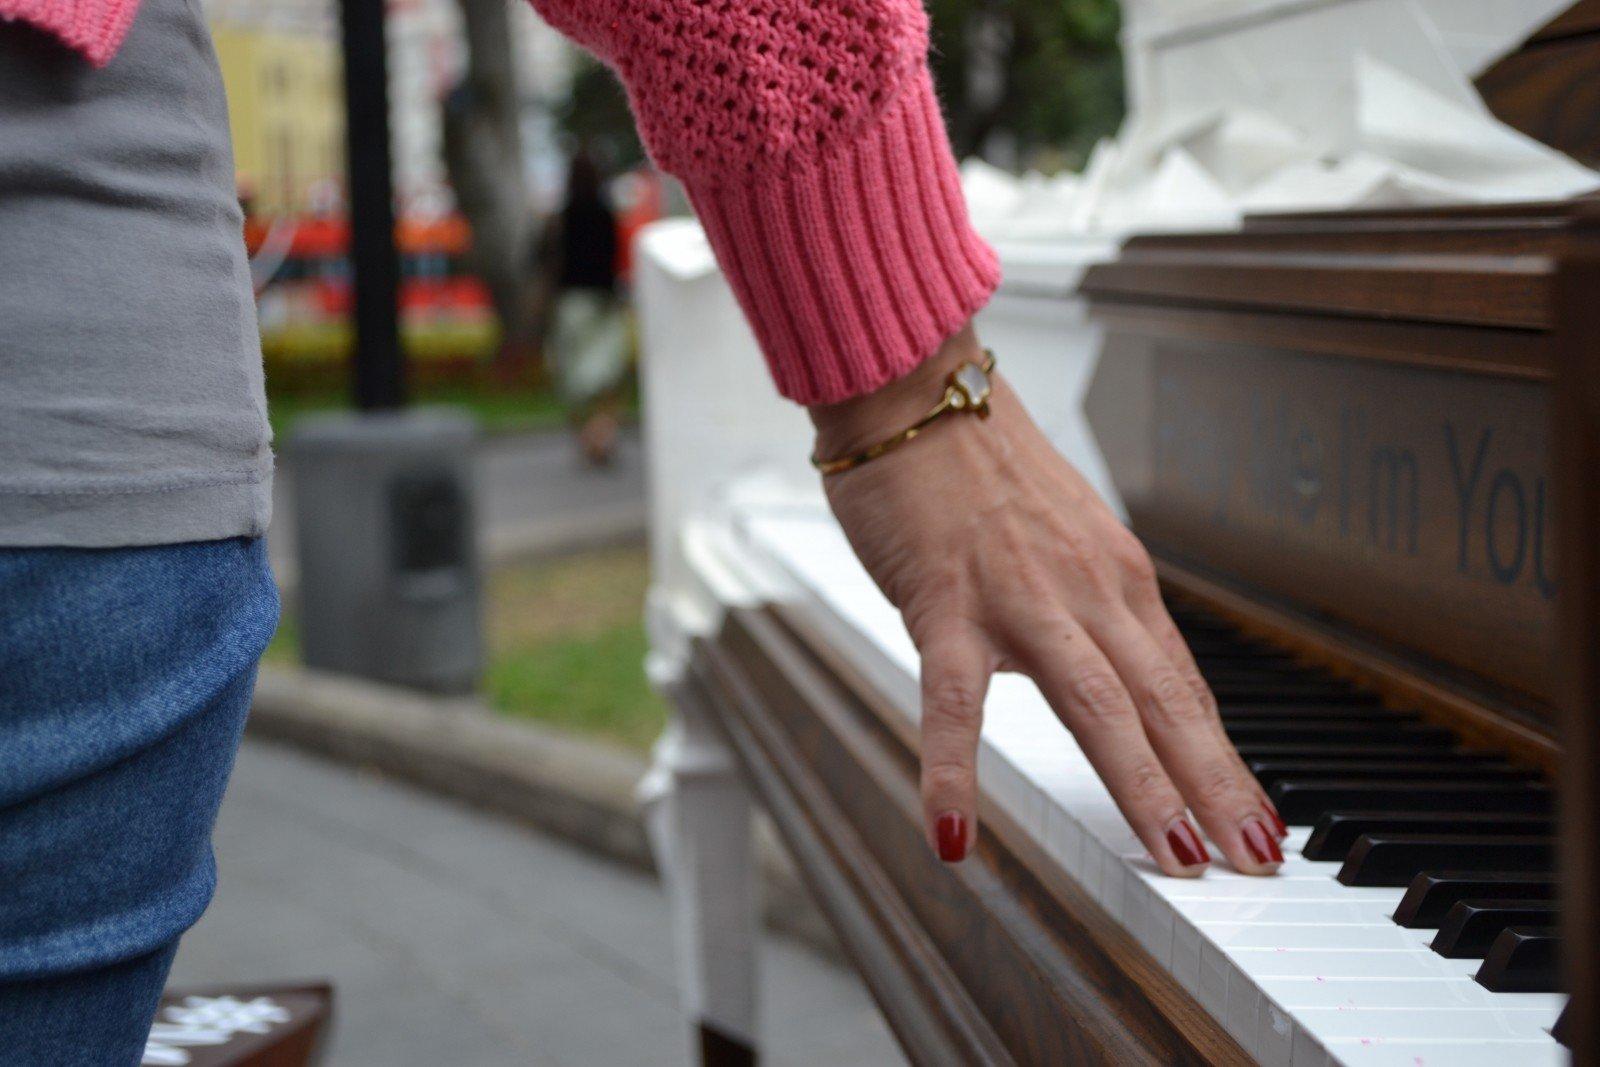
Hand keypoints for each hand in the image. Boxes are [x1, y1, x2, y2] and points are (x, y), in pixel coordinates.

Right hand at [809, 325, 1285, 876]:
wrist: (914, 392)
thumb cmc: (977, 465)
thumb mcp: (1061, 535)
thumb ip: (1087, 603)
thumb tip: (1113, 666)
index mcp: (1115, 575)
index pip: (1182, 684)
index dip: (1222, 757)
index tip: (1255, 815)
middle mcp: (1086, 589)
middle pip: (1164, 702)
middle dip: (1215, 786)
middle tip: (1255, 857)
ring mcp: (1018, 598)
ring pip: (1095, 704)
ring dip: (1143, 786)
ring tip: (1178, 857)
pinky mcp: (944, 602)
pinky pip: (953, 700)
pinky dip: (953, 770)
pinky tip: (955, 831)